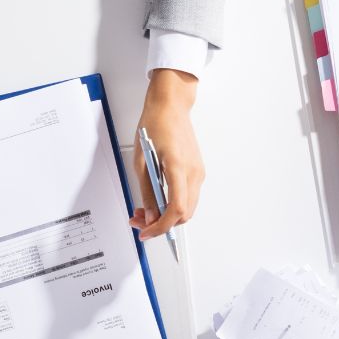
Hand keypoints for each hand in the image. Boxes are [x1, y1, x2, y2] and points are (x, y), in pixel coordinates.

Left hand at [130, 69, 204, 239]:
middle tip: (139, 221)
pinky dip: (173, 204)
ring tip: (145, 210)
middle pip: (184, 214)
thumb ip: (147, 191)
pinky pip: (188, 196)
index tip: (145, 232)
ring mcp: (198, 172)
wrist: (171, 105)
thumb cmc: (155, 125)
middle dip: (162, 223)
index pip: (176, 209)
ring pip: (187, 207)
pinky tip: (157, 199)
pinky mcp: (197, 171)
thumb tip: (149, 214)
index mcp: (178, 167)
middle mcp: (194, 173)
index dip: (161, 226)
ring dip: (167, 214)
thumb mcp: (141, 160)